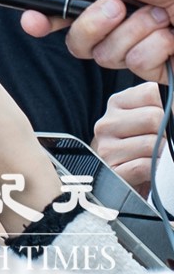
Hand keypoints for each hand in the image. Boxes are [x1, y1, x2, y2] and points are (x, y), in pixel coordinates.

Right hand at [20, 0, 173, 79]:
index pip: (62, 0)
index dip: (42, 12)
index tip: (32, 19)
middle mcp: (118, 12)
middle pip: (74, 34)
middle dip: (93, 22)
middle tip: (116, 7)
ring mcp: (135, 39)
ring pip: (101, 52)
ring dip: (133, 32)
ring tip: (161, 16)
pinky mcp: (153, 64)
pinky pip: (132, 64)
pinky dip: (153, 48)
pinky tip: (172, 36)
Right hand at [92, 82, 167, 196]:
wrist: (128, 181)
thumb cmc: (144, 148)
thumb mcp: (150, 120)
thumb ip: (163, 106)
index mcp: (117, 103)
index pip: (152, 92)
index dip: (169, 107)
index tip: (170, 120)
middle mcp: (106, 122)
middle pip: (154, 118)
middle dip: (168, 133)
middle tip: (167, 143)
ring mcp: (106, 147)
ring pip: (151, 143)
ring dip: (164, 154)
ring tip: (160, 158)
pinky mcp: (111, 170)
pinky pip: (144, 166)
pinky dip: (157, 170)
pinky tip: (155, 171)